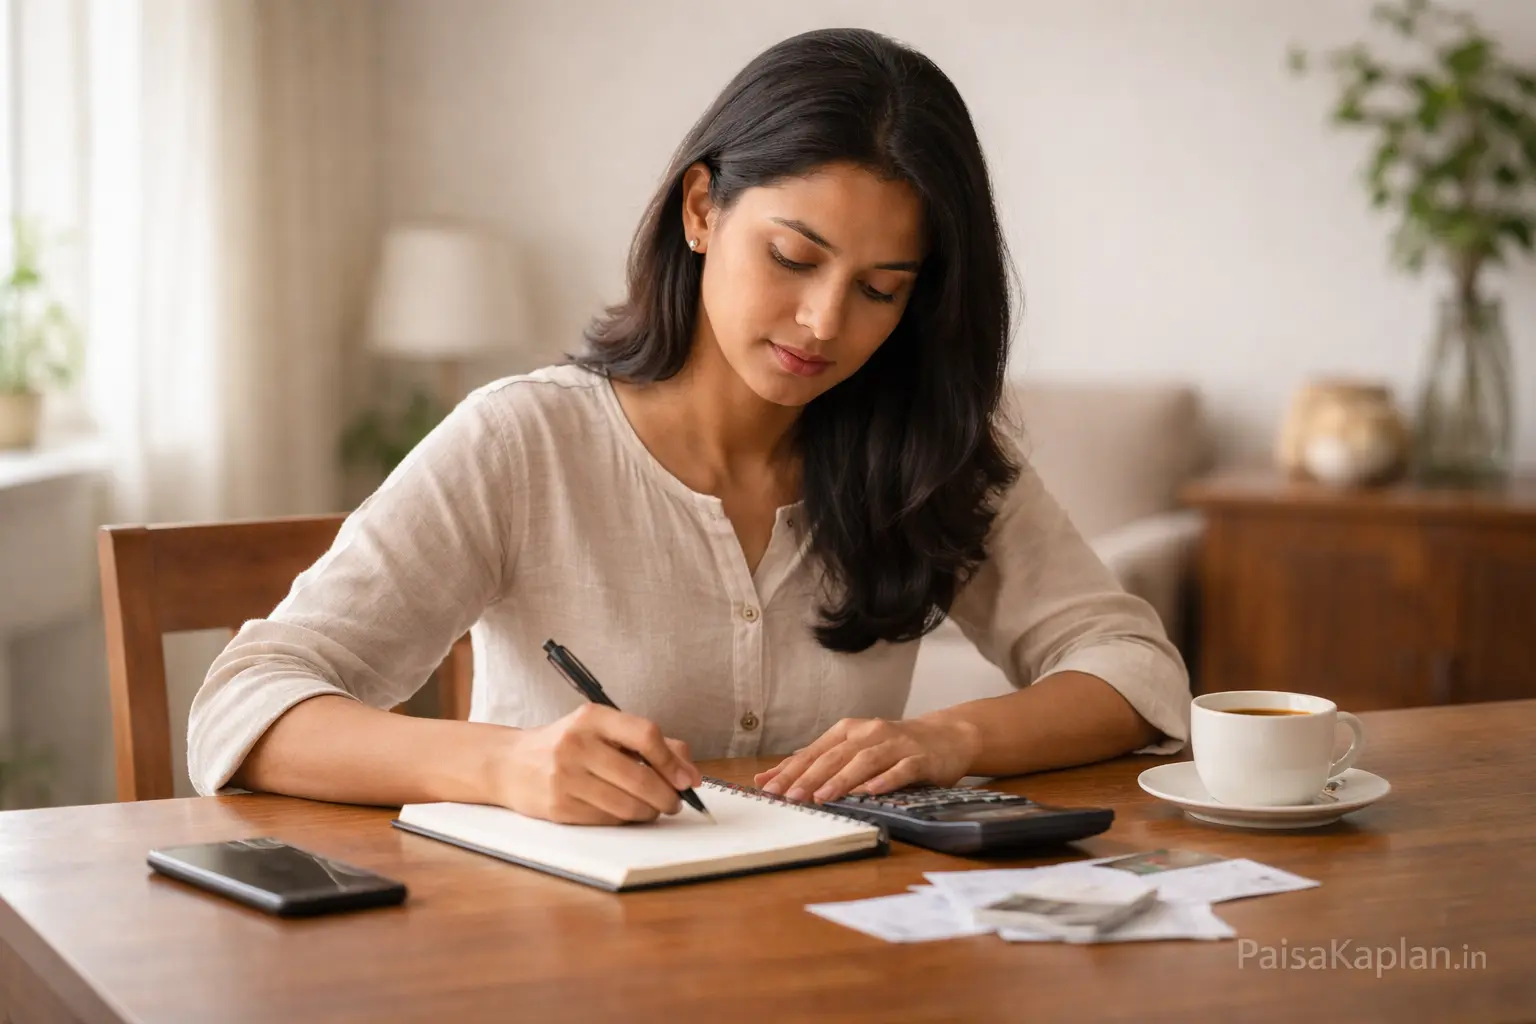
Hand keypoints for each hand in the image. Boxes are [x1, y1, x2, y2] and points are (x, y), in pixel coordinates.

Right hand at [489, 704, 701, 824]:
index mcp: (592, 717)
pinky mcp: (559, 807)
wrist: (510, 764)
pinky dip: (625, 821)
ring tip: (652, 809)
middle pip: (640, 777)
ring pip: (626, 805)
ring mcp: (565, 777)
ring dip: (649, 812)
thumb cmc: (566, 745)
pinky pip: (607, 820)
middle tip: (674, 802)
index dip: (672, 762)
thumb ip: (648, 742)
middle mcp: (577, 744)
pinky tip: (625, 813)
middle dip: (666, 796)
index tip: (687, 780)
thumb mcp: (602, 730)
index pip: (645, 735)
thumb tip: (689, 771)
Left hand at [753, 716, 980, 803]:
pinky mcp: (920, 758)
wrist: (946, 735)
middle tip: (789, 797)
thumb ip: (819, 762)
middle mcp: (870, 733)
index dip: (790, 770)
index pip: (814, 751)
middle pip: (835, 756)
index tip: (768, 788)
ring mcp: (896, 744)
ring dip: (842, 779)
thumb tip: (773, 776)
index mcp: (849, 731)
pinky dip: (885, 780)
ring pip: (865, 761)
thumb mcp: (854, 749)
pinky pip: (901, 769)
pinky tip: (871, 791)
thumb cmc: (892, 747)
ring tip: (822, 796)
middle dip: (809, 777)